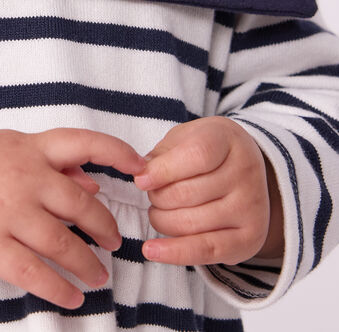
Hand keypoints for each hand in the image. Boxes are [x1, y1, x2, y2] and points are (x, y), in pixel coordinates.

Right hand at [0, 128, 145, 308]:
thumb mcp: (6, 149)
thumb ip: (50, 162)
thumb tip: (92, 178)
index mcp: (29, 148)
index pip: (83, 141)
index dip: (117, 151)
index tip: (142, 166)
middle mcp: (24, 177)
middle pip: (81, 205)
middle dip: (105, 227)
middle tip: (113, 243)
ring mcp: (7, 213)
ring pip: (64, 243)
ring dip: (88, 264)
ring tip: (98, 276)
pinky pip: (36, 273)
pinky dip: (60, 289)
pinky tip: (72, 297)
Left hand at [133, 116, 283, 265]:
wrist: (245, 170)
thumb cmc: (205, 150)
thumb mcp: (183, 138)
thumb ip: (161, 155)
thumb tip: (142, 177)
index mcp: (228, 140)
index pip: (197, 156)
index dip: (163, 170)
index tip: (140, 180)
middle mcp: (246, 173)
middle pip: (187, 193)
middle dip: (157, 197)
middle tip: (152, 193)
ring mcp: (251, 208)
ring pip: (190, 223)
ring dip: (161, 220)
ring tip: (159, 210)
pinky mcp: (249, 240)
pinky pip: (205, 251)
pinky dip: (174, 253)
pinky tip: (152, 250)